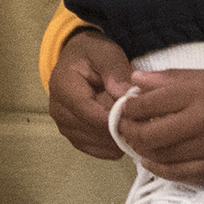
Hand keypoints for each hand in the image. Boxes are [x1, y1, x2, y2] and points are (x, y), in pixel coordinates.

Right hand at [47, 29, 133, 158]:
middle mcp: (59, 111)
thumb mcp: (106, 53)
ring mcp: (64, 127)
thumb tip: (126, 96)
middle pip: (94, 131)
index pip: (91, 113)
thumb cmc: (92, 54)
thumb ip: (115, 71)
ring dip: (118, 137)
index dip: (117, 118)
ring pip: (97, 144)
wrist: (77, 60)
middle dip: (121, 127)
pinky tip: (125, 131)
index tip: (141, 116)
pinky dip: (113, 145)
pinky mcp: (73, 137)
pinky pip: (97, 150)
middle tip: (144, 119)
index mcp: (63, 88)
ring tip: (135, 123)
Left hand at [116, 70, 203, 182]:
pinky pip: (178, 174)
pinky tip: (151, 162)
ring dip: (141, 151)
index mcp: (196, 93)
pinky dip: (159, 169)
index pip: (148, 104)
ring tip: (137, 143)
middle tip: (125, 129)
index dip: (129, 109)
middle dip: (129, 133)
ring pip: (160, 155)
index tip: (125, 109)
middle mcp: (199, 121)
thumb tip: (134, 80)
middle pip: (149, 134)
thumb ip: (168, 78)